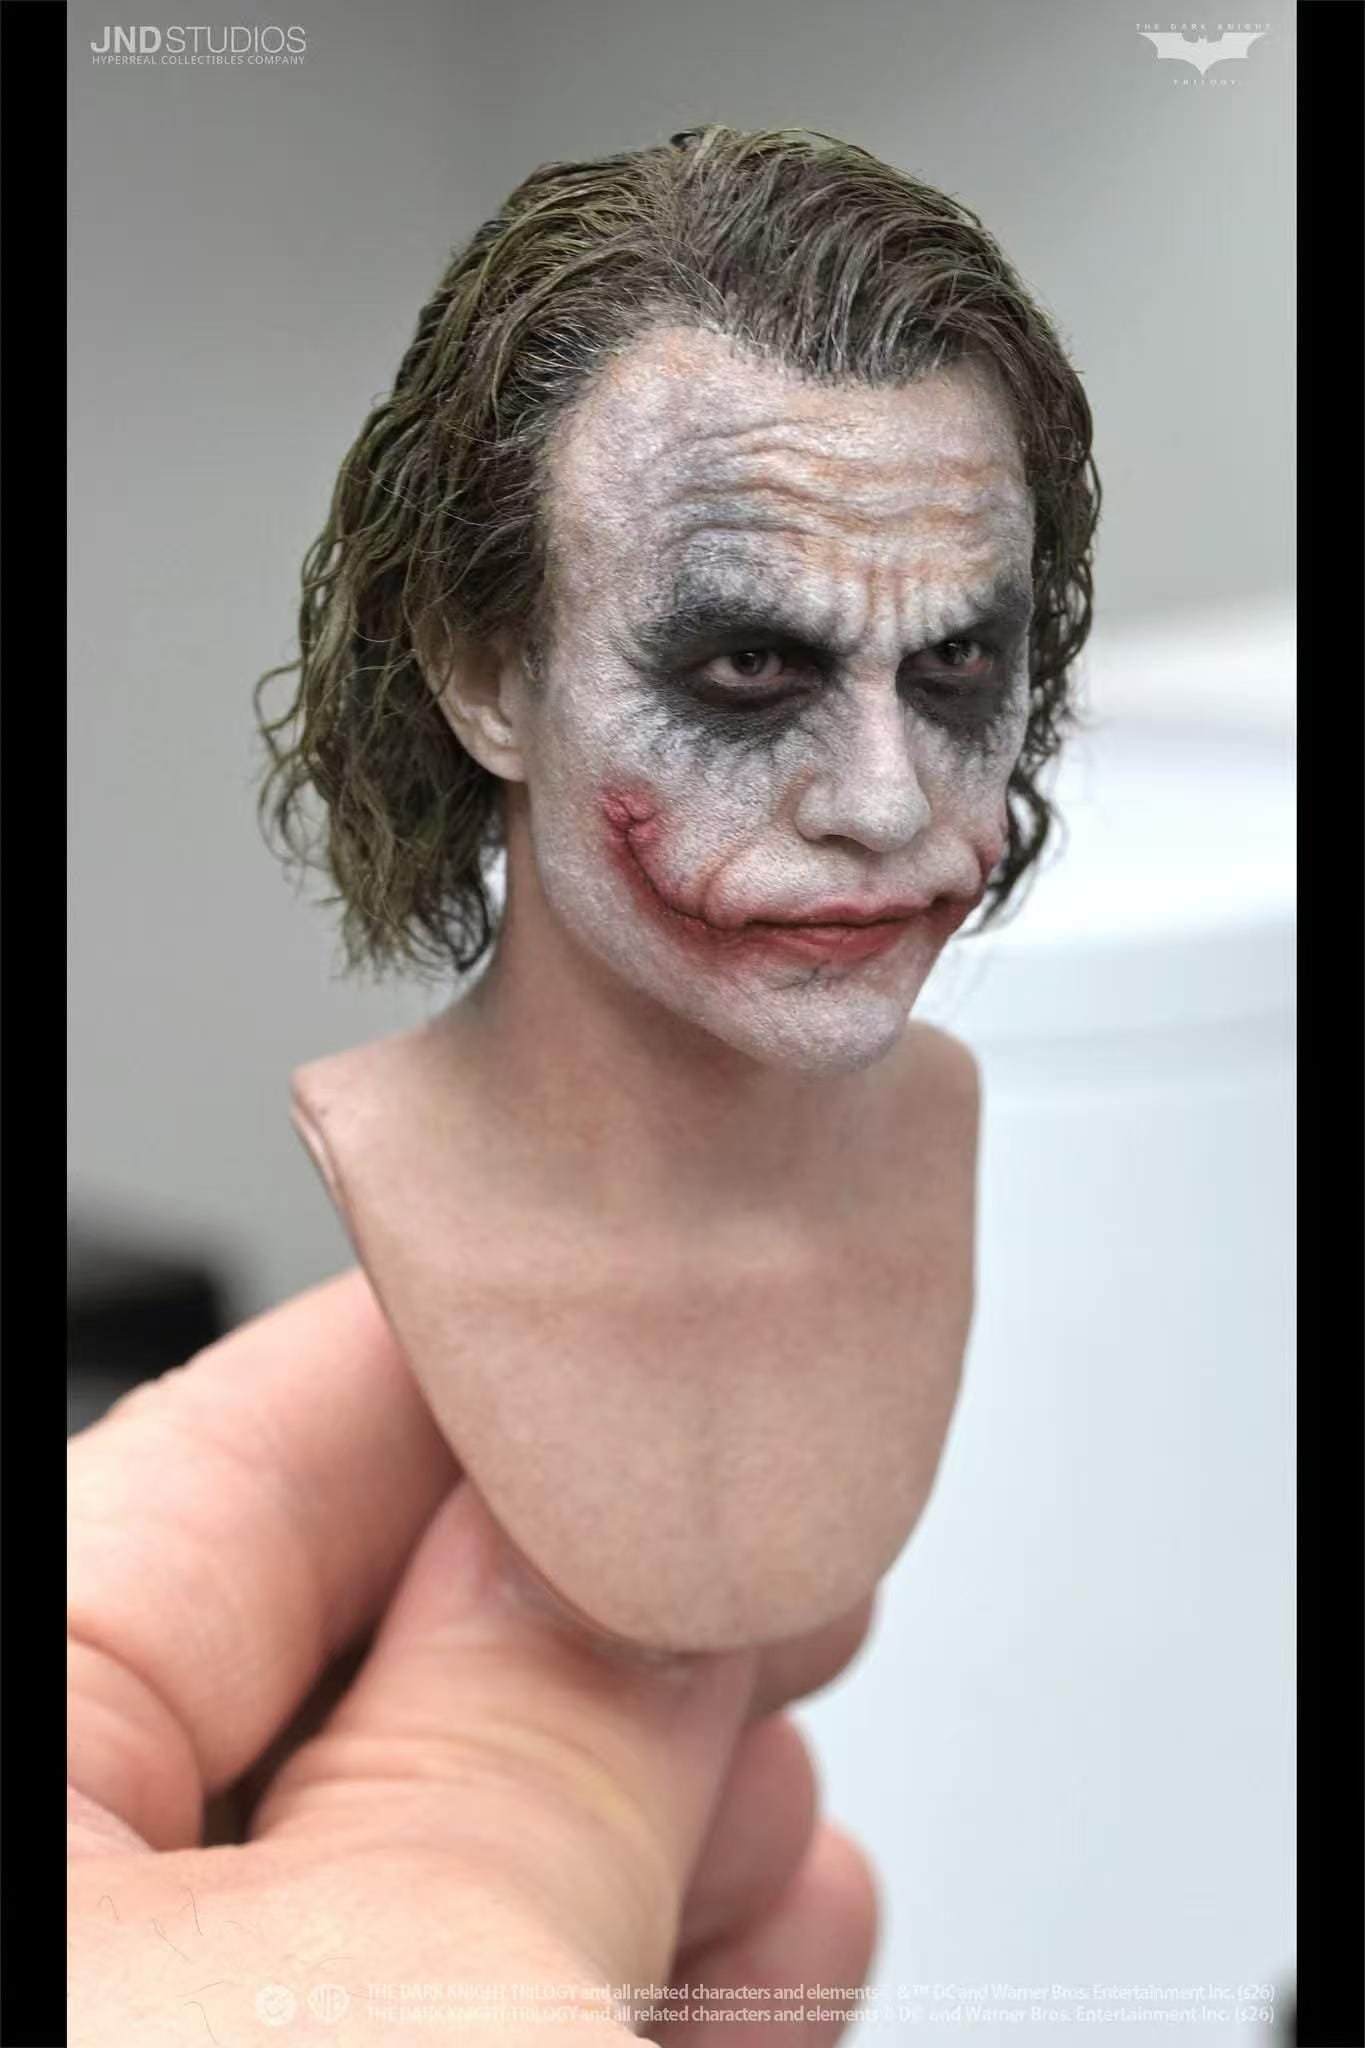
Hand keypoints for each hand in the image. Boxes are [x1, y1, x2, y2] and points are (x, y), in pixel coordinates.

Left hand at [68, 1269, 877, 2043]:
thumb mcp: (409, 1987)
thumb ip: (528, 1740)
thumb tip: (634, 1592)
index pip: (254, 1447)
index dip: (502, 1377)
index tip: (686, 1349)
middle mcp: (59, 1886)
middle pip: (353, 1644)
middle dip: (604, 1615)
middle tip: (779, 1570)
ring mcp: (151, 2017)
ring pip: (417, 1842)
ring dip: (647, 1808)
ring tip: (785, 1784)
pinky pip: (442, 2006)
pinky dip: (616, 1962)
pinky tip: (762, 1934)